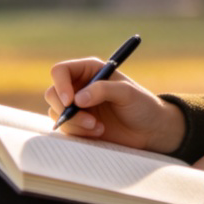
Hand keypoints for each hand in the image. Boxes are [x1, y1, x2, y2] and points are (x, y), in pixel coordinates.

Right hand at [45, 58, 185, 154]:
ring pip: (57, 113)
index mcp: (90, 70)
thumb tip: (77, 98)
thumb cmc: (142, 105)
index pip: (61, 71)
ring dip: (75, 123)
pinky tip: (99, 132)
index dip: (60, 84)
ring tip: (99, 127)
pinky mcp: (78, 125)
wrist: (150, 131)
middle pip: (52, 93)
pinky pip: (66, 129)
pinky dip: (79, 133)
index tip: (70, 100)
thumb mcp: (127, 92)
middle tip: (88, 120)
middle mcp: (80, 86)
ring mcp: (78, 107)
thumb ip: (103, 90)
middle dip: (65, 109)